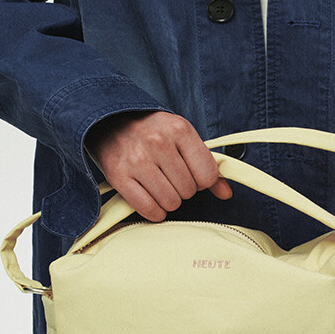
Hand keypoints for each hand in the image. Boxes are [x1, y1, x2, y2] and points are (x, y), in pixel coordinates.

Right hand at [84, 111, 233, 221]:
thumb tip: (226, 194)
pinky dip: (154, 212)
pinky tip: (151, 199)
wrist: (108, 121)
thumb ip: (206, 164)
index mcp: (179, 129)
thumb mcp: (181, 136)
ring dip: (168, 201)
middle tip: (170, 178)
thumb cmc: (151, 131)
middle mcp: (158, 142)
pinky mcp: (119, 175)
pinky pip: (148, 209)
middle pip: (189, 191)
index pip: (207, 175)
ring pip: (171, 203)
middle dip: (183, 189)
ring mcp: (137, 159)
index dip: (202, 181)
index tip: (190, 174)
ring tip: (159, 186)